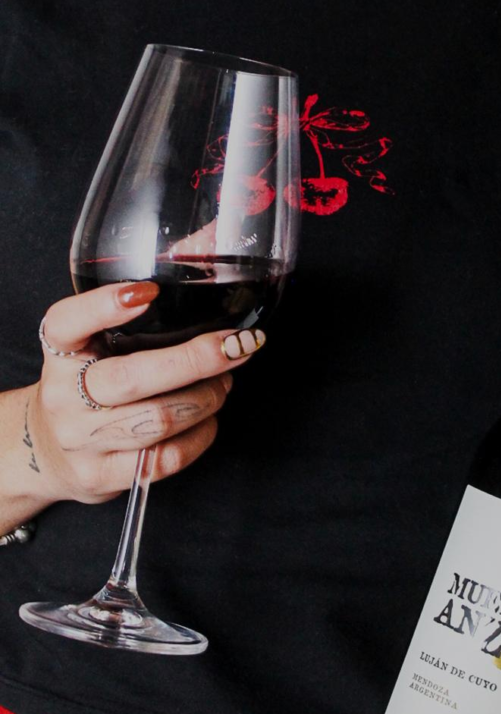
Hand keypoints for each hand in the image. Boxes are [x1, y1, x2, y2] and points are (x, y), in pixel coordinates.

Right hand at [28, 281, 264, 504]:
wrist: (50, 451)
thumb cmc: (91, 383)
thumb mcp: (99, 341)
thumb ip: (145, 295)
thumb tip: (209, 239)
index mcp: (61, 351)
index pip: (68, 323)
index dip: (104, 307)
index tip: (147, 292)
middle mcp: (65, 394)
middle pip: (135, 377)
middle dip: (198, 360)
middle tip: (236, 347)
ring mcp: (84, 438)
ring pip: (159, 419)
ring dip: (207, 398)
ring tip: (224, 383)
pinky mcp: (105, 474)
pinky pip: (167, 458)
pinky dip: (202, 435)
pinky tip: (210, 418)